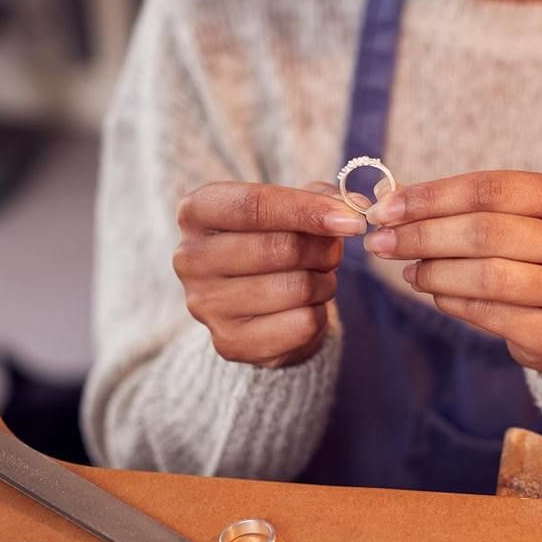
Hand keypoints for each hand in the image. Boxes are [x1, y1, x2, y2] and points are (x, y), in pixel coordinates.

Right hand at [174, 181, 366, 367]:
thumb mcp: (290, 209)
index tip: (351, 219)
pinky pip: (302, 324)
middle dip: (324, 249)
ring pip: (297, 287)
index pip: (254, 205)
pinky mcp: (229, 343)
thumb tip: (351, 207)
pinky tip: (306, 308)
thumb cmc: (272, 242)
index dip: (307, 210)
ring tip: (318, 278)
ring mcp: (205, 305)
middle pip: (281, 248)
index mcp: (196, 212)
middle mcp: (190, 259)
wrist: (256, 305)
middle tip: (334, 252)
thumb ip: (320, 198)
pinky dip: (319, 314)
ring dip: (325, 282)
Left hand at [363, 171, 541, 386]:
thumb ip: (456, 206)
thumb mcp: (508, 220)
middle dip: (423, 236)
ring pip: (487, 276)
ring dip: (434, 271)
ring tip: (407, 271)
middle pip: (486, 232)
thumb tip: (388, 197)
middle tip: (381, 243)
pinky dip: (451, 301)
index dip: (432, 197)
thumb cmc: (531, 258)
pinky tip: (433, 292)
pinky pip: (490, 313)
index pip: (491, 189)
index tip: (386, 209)